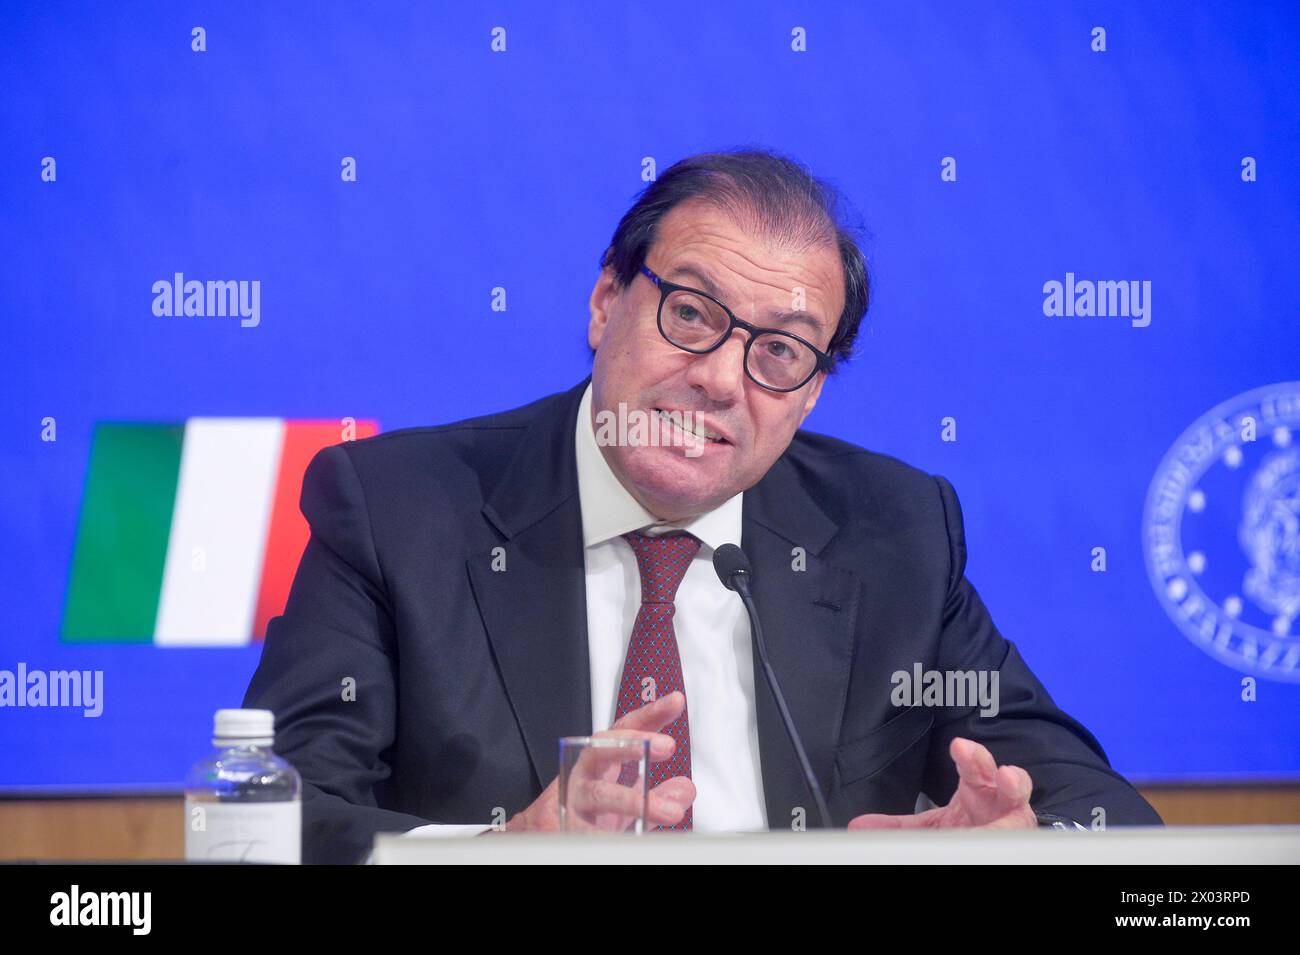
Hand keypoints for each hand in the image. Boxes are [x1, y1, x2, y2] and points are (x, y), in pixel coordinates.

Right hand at [500, 691, 695, 831]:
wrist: (536, 839)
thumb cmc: (583, 817)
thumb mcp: (624, 805)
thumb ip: (655, 794)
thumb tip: (684, 788)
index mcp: (599, 764)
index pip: (624, 732)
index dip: (649, 715)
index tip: (674, 702)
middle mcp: (582, 776)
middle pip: (603, 748)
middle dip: (634, 744)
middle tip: (666, 746)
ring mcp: (570, 800)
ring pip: (599, 793)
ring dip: (635, 801)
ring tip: (667, 812)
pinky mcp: (560, 828)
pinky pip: (586, 830)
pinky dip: (608, 835)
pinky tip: (627, 840)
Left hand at [847, 737, 1035, 829]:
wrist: (994, 843)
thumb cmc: (970, 827)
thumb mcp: (934, 825)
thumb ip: (900, 825)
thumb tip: (858, 827)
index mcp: (978, 787)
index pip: (974, 766)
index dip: (970, 756)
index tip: (959, 746)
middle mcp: (1002, 800)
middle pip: (1010, 782)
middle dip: (1005, 774)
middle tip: (999, 771)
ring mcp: (1017, 821)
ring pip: (1024, 809)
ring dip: (1020, 800)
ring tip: (1013, 788)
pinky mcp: (1021, 837)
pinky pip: (1012, 837)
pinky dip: (1001, 835)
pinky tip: (996, 835)